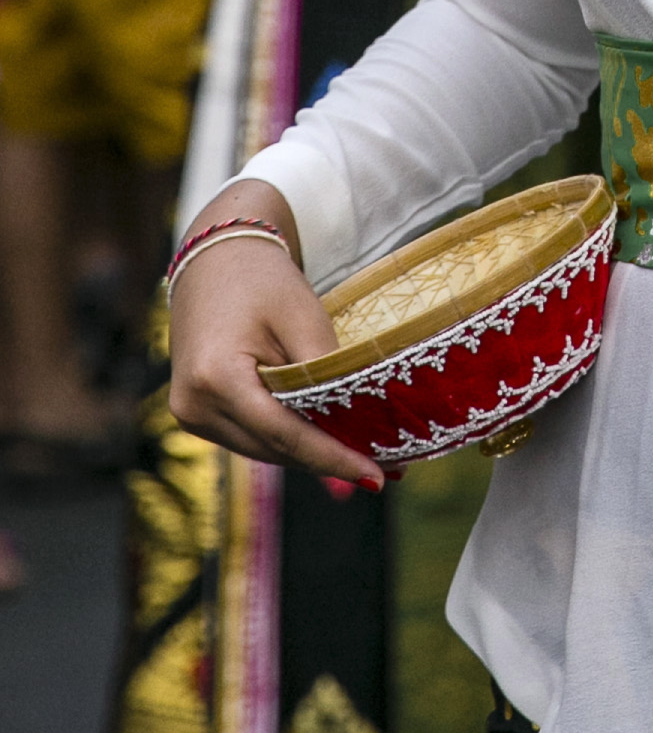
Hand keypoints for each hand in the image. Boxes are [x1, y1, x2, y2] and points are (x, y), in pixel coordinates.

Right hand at [168, 181, 384, 489]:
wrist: (216, 256)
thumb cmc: (263, 280)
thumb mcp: (302, 317)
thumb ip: (324, 374)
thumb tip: (353, 427)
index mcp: (215, 377)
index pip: (284, 433)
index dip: (332, 458)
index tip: (375, 475)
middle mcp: (193, 405)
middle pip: (273, 448)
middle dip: (326, 459)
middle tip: (383, 468)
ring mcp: (188, 413)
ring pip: (262, 449)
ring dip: (308, 453)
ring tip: (361, 457)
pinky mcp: (195, 413)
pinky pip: (251, 436)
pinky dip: (286, 438)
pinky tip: (323, 438)